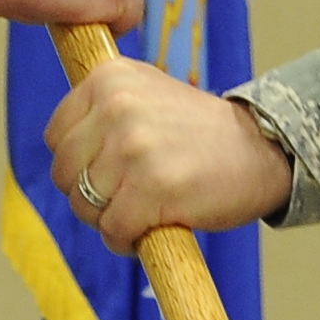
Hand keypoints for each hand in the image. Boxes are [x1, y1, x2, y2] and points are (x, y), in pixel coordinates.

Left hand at [42, 56, 293, 252]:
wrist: (262, 149)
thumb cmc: (201, 131)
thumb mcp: (146, 93)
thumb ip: (102, 108)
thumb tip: (61, 145)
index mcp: (109, 77)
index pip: (57, 137)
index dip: (79, 165)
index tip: (109, 173)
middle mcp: (116, 106)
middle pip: (64, 174)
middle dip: (89, 196)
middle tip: (126, 199)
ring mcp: (133, 147)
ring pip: (86, 206)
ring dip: (110, 221)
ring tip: (143, 212)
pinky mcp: (151, 188)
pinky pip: (113, 231)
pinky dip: (127, 242)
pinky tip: (151, 231)